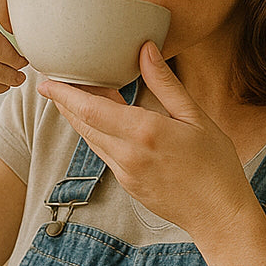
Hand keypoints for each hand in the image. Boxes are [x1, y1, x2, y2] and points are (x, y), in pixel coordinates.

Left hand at [38, 42, 259, 239]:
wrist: (219, 214)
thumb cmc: (216, 164)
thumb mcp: (196, 117)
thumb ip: (166, 84)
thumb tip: (146, 50)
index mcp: (145, 132)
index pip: (90, 109)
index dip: (64, 94)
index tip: (47, 82)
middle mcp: (128, 154)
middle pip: (83, 124)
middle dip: (64, 102)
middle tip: (54, 83)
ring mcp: (126, 173)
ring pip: (91, 139)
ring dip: (80, 118)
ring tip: (77, 96)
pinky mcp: (128, 185)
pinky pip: (105, 153)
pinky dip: (98, 134)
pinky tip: (106, 122)